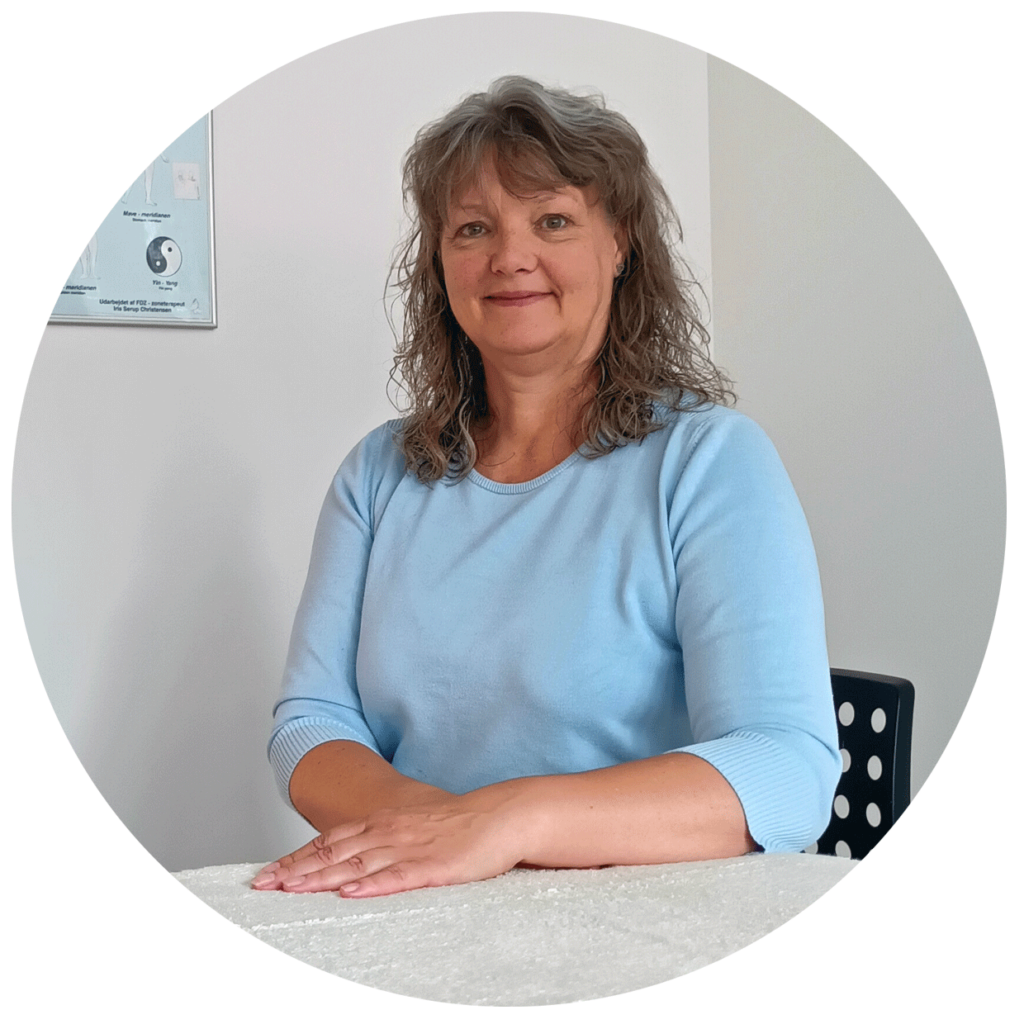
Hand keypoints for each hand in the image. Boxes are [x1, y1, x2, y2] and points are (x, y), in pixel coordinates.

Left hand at [251, 787, 530, 897]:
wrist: (500, 816)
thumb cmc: (458, 827)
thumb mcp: (412, 828)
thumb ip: (382, 842)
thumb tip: (352, 864)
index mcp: (383, 822)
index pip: (329, 840)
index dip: (296, 858)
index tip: (267, 875)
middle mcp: (389, 831)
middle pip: (334, 852)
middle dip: (295, 870)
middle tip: (263, 885)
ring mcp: (409, 848)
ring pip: (356, 864)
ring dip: (320, 878)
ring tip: (291, 890)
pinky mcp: (433, 866)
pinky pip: (396, 877)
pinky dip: (369, 885)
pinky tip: (348, 892)